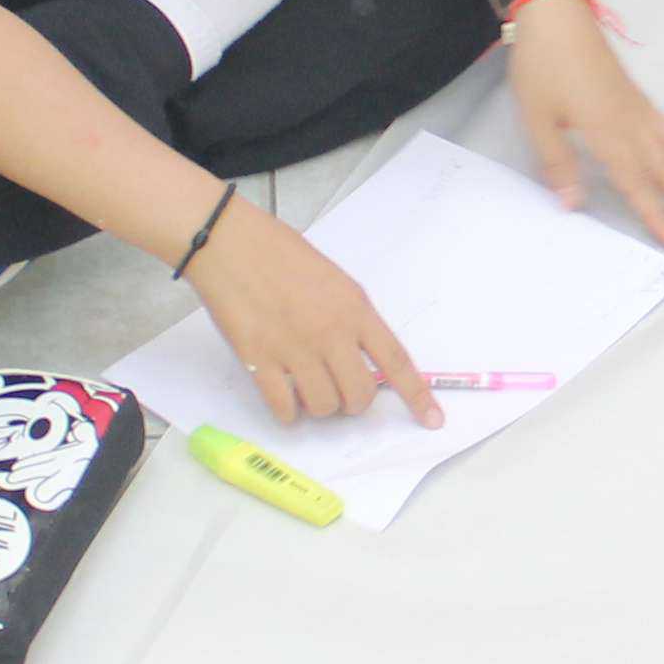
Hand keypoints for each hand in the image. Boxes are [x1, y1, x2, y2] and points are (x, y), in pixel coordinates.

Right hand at [177, 193, 435, 428]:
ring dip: (319, 408)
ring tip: (308, 390)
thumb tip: (359, 359)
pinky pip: (284, 407)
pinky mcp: (259, 359)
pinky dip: (288, 413)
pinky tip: (285, 401)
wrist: (230, 243)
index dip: (416, 395)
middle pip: (359, 395)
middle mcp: (330, 333)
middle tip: (340, 393)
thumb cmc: (280, 253)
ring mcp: (295, 348)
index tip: (433, 421)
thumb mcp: (334, 280)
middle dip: (353, 403)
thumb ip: (351, 318)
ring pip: (323, 406)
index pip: (395, 360)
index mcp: (355, 309)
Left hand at [505, 0, 663, 249]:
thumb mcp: (536, 118)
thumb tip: (572, 205)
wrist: (556, 16)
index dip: (656, 216)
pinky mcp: (637, 96)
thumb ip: (557, 162)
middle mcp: (632, 124)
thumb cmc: (542, 66)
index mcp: (607, 133)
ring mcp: (638, 108)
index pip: (637, 184)